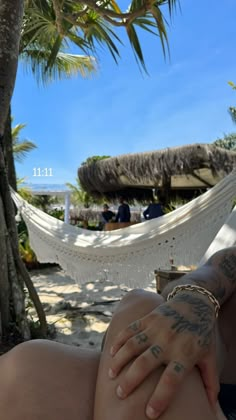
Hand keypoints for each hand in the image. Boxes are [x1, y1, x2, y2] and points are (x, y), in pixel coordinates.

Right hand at [109, 291, 218, 418]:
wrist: (194, 303)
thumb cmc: (201, 334)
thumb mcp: (209, 356)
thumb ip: (210, 380)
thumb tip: (211, 405)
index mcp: (184, 355)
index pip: (171, 380)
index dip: (160, 398)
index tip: (149, 413)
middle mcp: (168, 342)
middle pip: (145, 363)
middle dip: (130, 381)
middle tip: (120, 393)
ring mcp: (156, 328)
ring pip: (132, 346)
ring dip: (119, 360)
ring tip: (111, 374)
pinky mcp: (148, 318)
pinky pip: (129, 329)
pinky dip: (118, 340)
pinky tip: (111, 352)